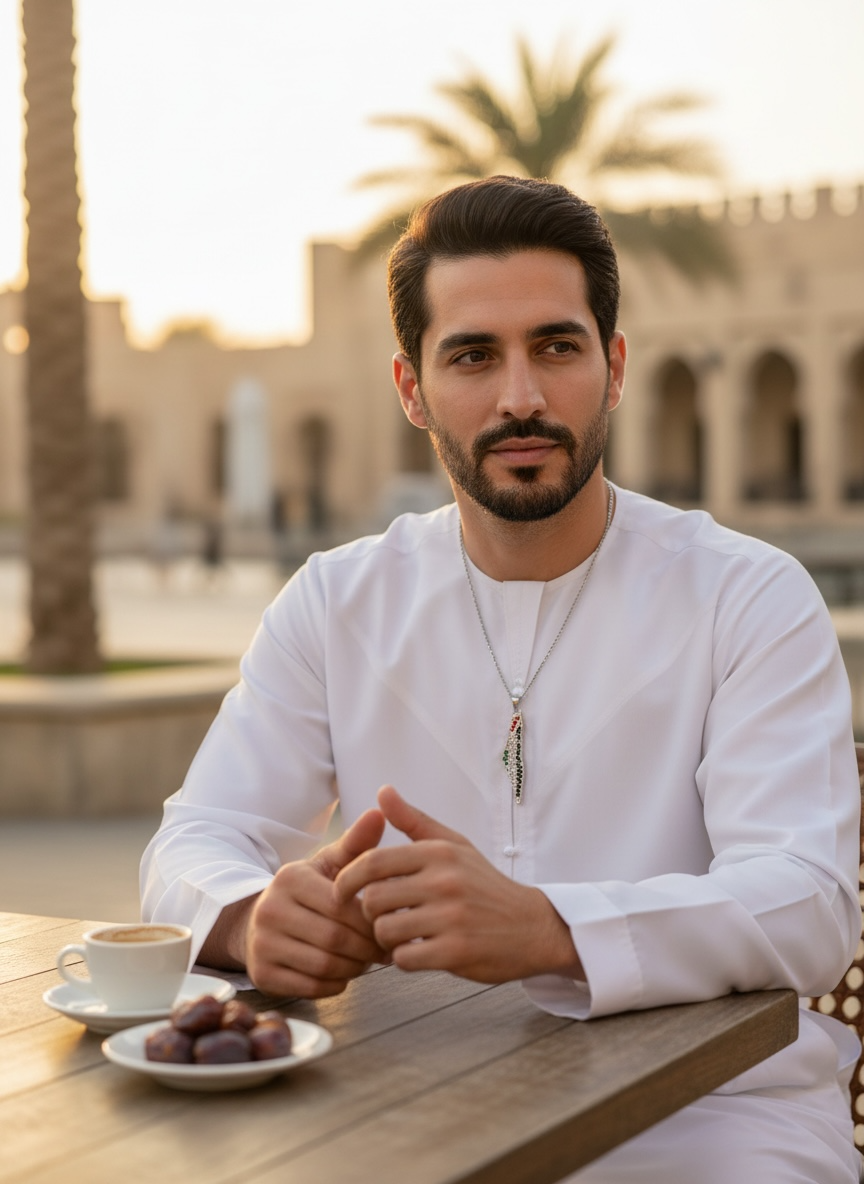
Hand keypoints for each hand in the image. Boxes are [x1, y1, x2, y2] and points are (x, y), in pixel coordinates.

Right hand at [244, 808, 389, 997]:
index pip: (341, 904)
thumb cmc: (308, 891)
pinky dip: (336, 984)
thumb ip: (356, 843)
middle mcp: (270, 910)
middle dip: (366, 947)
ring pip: (324, 965)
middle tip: (384, 949)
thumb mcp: (329, 864)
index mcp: (290, 878)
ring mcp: (262, 944)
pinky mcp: (262, 975)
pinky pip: (311, 987)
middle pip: (334, 938)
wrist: (260, 922)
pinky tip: (345, 973)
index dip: (369, 918)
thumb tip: (378, 812)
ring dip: (354, 967)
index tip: (387, 923)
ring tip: (367, 960)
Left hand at [334, 786, 582, 983]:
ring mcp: (451, 918)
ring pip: (385, 931)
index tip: (343, 893)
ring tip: (400, 936)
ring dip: (385, 939)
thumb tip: (382, 792)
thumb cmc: (485, 885)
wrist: (533, 926)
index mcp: (439, 853)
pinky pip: (405, 959)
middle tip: (381, 918)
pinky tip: (417, 952)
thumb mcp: (454, 845)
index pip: (373, 861)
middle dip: (369, 913)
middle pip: (374, 899)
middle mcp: (444, 882)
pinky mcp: (456, 952)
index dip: (348, 879)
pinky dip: (403, 959)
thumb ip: (414, 821)